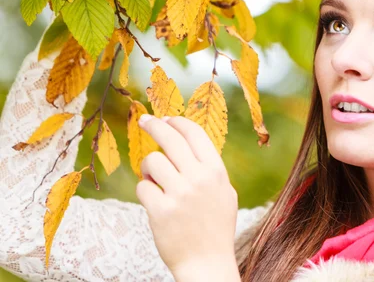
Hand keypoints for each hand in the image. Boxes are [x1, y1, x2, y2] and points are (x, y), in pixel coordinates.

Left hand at [135, 115, 238, 279]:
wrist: (207, 263)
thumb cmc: (215, 227)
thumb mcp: (224, 193)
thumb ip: (210, 168)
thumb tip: (187, 140)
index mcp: (216, 172)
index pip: (194, 134)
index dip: (178, 122)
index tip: (166, 118)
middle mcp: (199, 179)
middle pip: (171, 139)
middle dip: (154, 125)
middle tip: (145, 120)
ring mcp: (180, 194)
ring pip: (152, 161)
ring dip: (149, 167)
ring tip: (154, 178)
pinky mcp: (160, 211)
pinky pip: (142, 186)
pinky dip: (145, 190)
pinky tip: (154, 201)